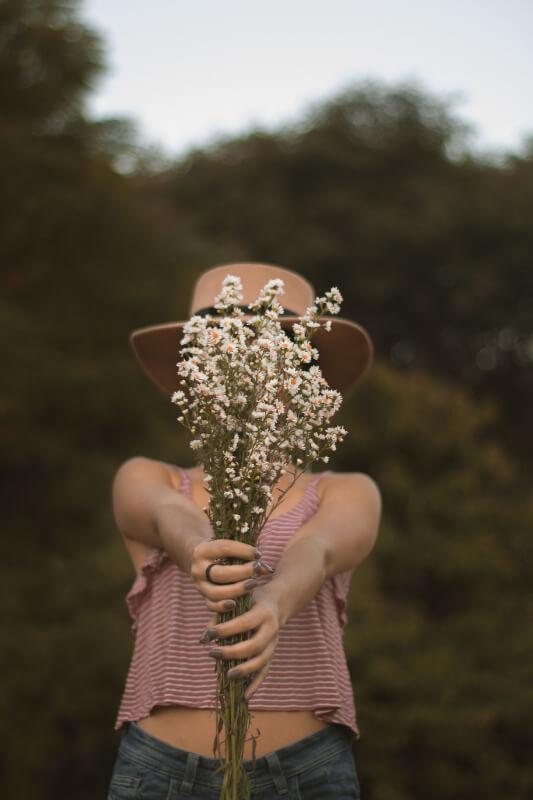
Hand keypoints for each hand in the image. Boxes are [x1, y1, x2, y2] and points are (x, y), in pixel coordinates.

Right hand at [189, 538, 273, 612]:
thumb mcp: (229, 548)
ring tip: (252, 585)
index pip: (224, 548)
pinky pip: (211, 605)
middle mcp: (198, 568)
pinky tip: (236, 603)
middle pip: (219, 574)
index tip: (257, 554)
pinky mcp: (202, 596)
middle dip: (241, 573)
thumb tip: (268, 570)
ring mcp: (199, 584)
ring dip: (236, 590)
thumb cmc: (220, 551)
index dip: (243, 551)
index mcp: (203, 550)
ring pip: (215, 592)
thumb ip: (247, 556)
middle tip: (255, 570)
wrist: (197, 558)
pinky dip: (223, 606)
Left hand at [200, 584, 279, 699]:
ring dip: (244, 670)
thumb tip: (203, 639)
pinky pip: (265, 671)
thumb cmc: (250, 601)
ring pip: (261, 661)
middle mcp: (271, 629)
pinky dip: (255, 684)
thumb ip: (220, 617)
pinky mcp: (272, 654)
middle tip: (213, 653)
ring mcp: (274, 643)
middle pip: (254, 646)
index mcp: (263, 613)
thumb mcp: (238, 602)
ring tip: (228, 676)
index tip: (209, 636)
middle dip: (232, 652)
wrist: (276, 602)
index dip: (226, 630)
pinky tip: (245, 696)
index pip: (244, 623)